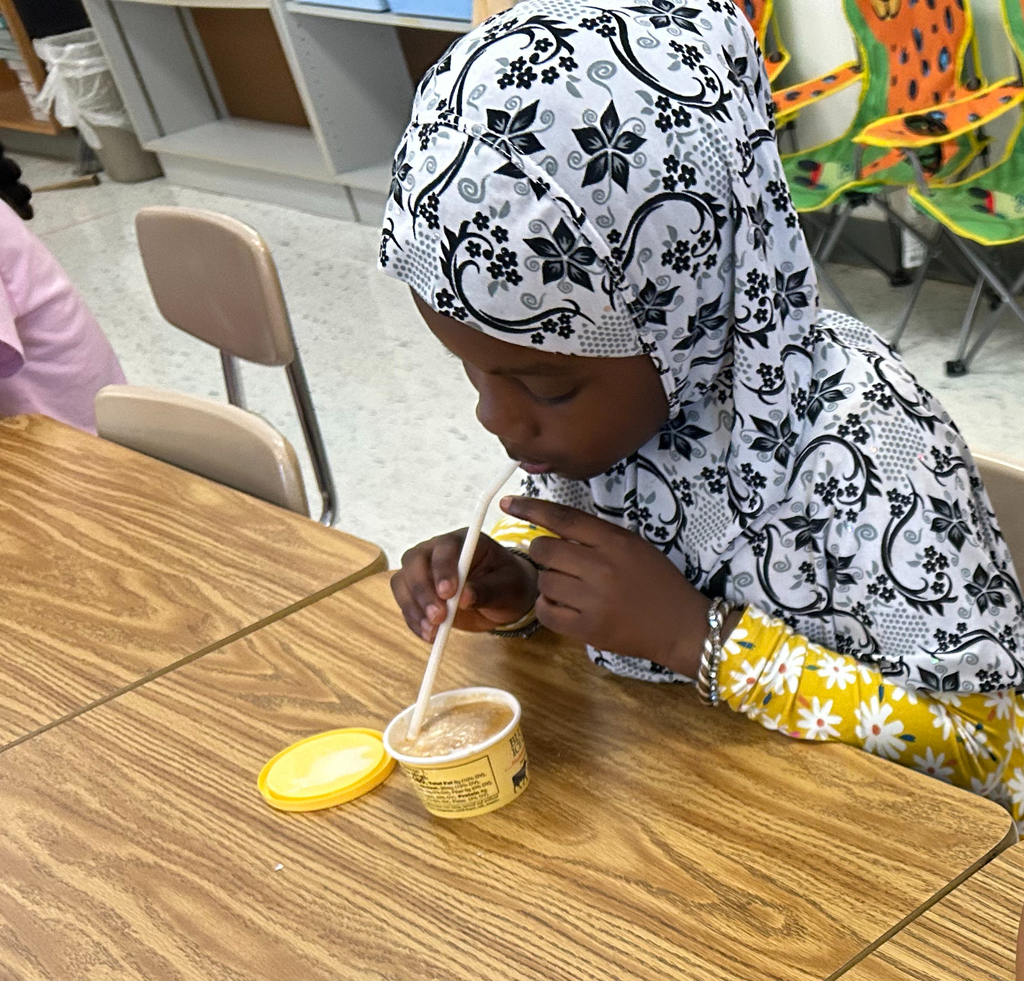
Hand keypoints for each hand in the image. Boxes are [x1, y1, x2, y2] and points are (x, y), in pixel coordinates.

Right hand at [392, 530, 538, 641]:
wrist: (502, 598)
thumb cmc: (508, 585)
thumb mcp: (508, 587)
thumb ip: (487, 590)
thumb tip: (465, 598)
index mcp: (463, 541)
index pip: (445, 547)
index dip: (443, 569)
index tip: (448, 594)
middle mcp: (436, 550)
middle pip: (415, 562)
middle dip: (423, 591)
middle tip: (438, 617)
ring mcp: (423, 570)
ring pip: (403, 582)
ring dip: (414, 608)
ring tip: (433, 631)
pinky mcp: (417, 592)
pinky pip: (405, 603)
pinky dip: (414, 621)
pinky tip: (429, 635)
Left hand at [500, 496, 711, 674]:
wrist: (680, 626)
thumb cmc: (657, 582)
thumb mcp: (633, 546)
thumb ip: (596, 536)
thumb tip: (552, 528)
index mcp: (614, 542)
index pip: (563, 518)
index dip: (531, 508)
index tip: (508, 502)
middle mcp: (602, 568)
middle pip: (544, 550)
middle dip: (543, 553)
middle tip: (557, 563)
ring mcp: (593, 600)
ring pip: (544, 581)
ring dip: (549, 583)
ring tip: (570, 589)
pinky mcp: (588, 629)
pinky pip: (546, 612)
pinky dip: (548, 607)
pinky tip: (564, 606)